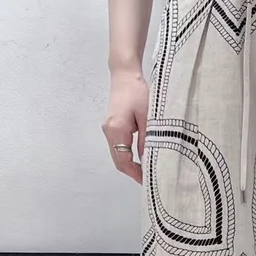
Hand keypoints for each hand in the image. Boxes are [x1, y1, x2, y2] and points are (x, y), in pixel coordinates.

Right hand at [101, 69, 149, 184]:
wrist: (124, 74)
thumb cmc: (137, 92)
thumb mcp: (147, 117)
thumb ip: (146, 139)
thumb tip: (147, 159)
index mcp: (117, 130)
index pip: (123, 160)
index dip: (135, 173)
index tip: (147, 181)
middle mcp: (109, 132)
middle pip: (118, 161)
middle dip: (132, 172)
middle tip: (148, 179)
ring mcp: (108, 129)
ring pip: (117, 155)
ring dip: (129, 165)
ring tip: (145, 171)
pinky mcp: (111, 127)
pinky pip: (117, 147)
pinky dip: (126, 156)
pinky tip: (138, 159)